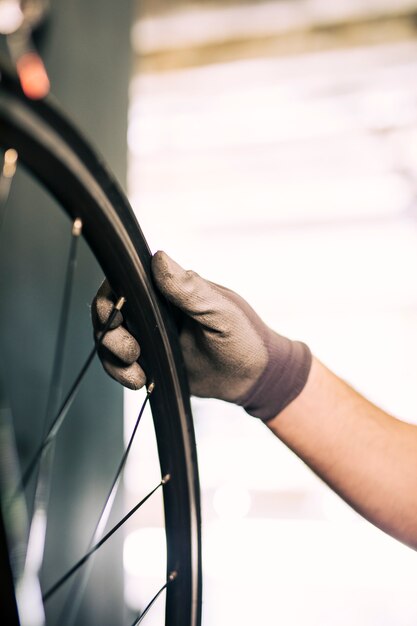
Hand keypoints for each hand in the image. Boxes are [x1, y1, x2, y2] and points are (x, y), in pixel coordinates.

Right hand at [91, 251, 311, 419]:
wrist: (252, 379)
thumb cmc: (244, 338)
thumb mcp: (220, 311)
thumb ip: (190, 289)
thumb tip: (159, 258)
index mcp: (170, 289)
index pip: (126, 281)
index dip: (111, 297)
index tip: (116, 317)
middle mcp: (155, 309)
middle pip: (109, 310)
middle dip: (110, 332)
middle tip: (131, 351)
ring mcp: (150, 335)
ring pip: (110, 339)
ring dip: (114, 357)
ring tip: (137, 372)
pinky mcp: (150, 359)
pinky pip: (120, 364)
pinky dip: (122, 373)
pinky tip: (140, 380)